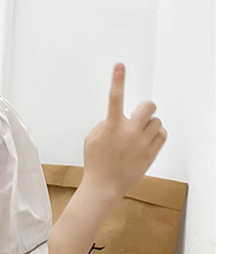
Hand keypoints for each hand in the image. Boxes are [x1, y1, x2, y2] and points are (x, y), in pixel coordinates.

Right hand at [83, 64, 166, 197]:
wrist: (103, 187)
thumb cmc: (96, 163)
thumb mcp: (91, 140)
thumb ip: (104, 124)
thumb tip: (117, 118)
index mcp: (111, 127)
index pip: (114, 99)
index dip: (117, 81)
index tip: (119, 66)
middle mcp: (128, 133)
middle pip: (148, 106)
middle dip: (145, 109)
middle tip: (139, 117)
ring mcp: (141, 143)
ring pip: (156, 121)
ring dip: (149, 125)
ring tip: (139, 136)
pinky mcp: (151, 153)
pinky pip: (162, 134)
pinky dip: (156, 135)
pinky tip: (146, 143)